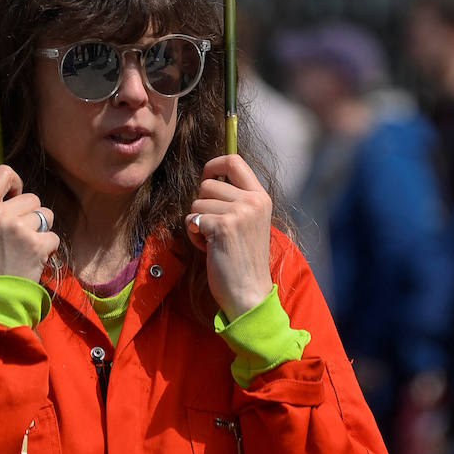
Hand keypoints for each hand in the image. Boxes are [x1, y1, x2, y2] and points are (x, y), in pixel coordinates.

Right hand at [0, 165, 58, 282]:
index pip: (2, 172)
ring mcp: (19, 229)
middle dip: (31, 215)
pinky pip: (53, 237)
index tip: (15, 196)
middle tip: (19, 237)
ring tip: (25, 249)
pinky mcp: (37, 245)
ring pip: (46, 216)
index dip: (15, 182)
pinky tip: (33, 261)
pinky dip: (47, 249)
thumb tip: (13, 196)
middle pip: (32, 198)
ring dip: (41, 231)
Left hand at [185, 155, 273, 319]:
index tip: (207, 177)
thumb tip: (210, 176)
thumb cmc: (243, 259)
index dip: (214, 164)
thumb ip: (236, 199)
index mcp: (261, 197)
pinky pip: (191, 219)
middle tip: (214, 227)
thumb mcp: (248, 222)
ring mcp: (239, 213)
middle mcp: (252, 201)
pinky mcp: (222, 227)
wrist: (249, 294)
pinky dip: (194, 235)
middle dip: (202, 204)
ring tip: (214, 241)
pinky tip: (208, 249)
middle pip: (208, 183)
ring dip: (198, 222)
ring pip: (196, 203)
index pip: (234, 160)